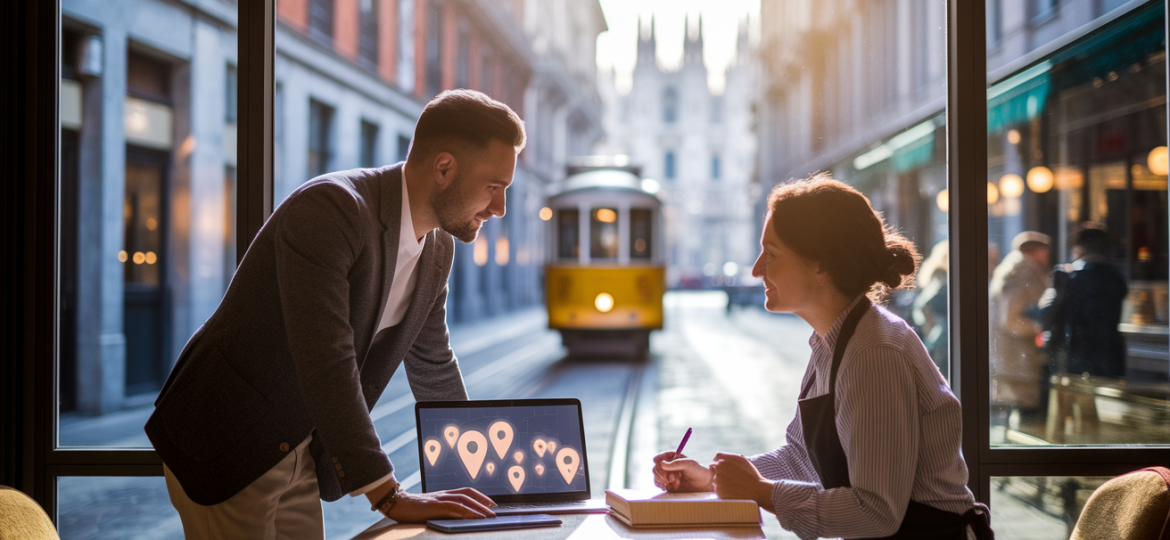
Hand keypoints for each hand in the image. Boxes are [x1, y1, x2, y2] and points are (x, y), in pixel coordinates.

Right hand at [370, 486, 496, 522]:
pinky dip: (467, 511)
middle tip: (496, 510)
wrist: (396, 504)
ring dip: (479, 507)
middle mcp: (444, 494)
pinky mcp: (435, 506)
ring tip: (490, 516)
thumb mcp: (431, 508)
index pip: (466, 492)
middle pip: (469, 494)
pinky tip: (474, 517)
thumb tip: (458, 517)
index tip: (492, 503)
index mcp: (444, 494)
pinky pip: (455, 507)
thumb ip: (443, 510)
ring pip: (464, 500)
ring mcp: (439, 499)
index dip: (480, 496)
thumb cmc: (413, 509)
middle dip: (484, 502)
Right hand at [652, 451, 712, 491]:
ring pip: (656, 476)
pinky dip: (665, 485)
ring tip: (677, 481)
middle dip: (663, 473)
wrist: (703, 486)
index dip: (659, 459)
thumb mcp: (688, 464)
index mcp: (672, 458)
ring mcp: (666, 476)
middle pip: (656, 467)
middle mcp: (668, 467)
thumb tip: (661, 464)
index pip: (660, 457)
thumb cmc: (697, 472)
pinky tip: (675, 486)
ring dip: (665, 479)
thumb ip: (675, 464)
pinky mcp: (667, 485)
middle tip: (673, 477)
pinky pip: (658, 484)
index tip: (661, 462)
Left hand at [711, 453, 774, 511]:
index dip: (725, 467)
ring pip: (716, 481)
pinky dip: (724, 491)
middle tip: (734, 479)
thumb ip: (726, 456)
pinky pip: (718, 490)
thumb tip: (714, 459)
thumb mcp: (740, 459)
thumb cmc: (750, 474)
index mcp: (722, 462)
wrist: (757, 490)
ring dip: (722, 483)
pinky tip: (733, 490)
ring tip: (735, 485)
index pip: (716, 463)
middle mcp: (718, 471)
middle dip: (722, 474)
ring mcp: (718, 482)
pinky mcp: (719, 492)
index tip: (732, 471)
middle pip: (715, 472)